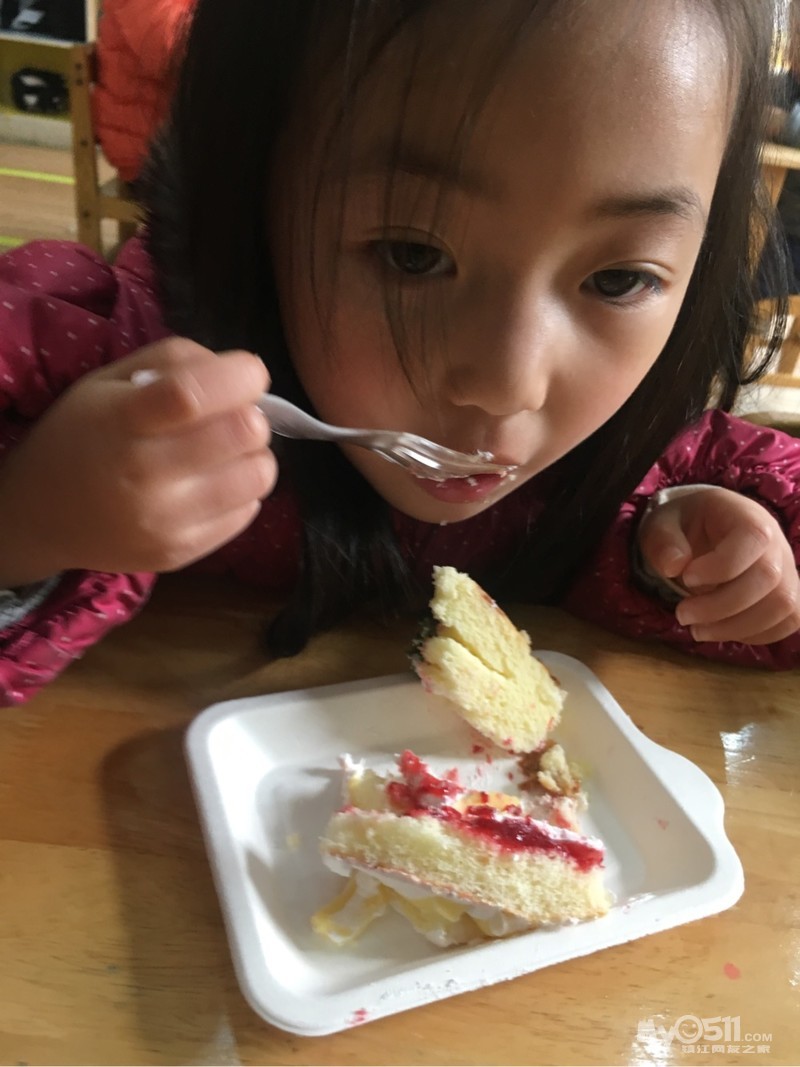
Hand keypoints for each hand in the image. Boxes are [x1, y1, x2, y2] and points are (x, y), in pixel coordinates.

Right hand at [0, 338, 274, 583]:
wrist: (42, 516)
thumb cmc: (82, 434)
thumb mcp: (109, 380)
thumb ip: (175, 361)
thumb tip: (240, 373)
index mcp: (122, 421)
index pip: (194, 395)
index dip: (241, 377)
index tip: (248, 373)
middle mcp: (144, 476)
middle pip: (244, 434)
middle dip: (252, 414)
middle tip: (232, 416)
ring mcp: (166, 522)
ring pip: (259, 476)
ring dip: (253, 455)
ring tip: (225, 452)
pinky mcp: (182, 553)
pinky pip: (248, 512)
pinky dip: (240, 490)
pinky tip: (210, 484)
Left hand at [638, 486, 799, 644]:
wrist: (703, 531)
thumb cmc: (683, 526)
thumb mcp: (661, 524)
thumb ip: (663, 541)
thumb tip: (673, 566)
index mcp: (746, 515)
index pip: (754, 537)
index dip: (722, 566)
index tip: (687, 578)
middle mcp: (776, 542)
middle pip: (769, 578)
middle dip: (721, 606)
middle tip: (682, 614)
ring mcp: (787, 570)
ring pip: (784, 605)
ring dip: (737, 627)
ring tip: (697, 630)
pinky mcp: (787, 595)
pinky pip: (789, 621)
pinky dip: (755, 635)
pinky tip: (721, 631)